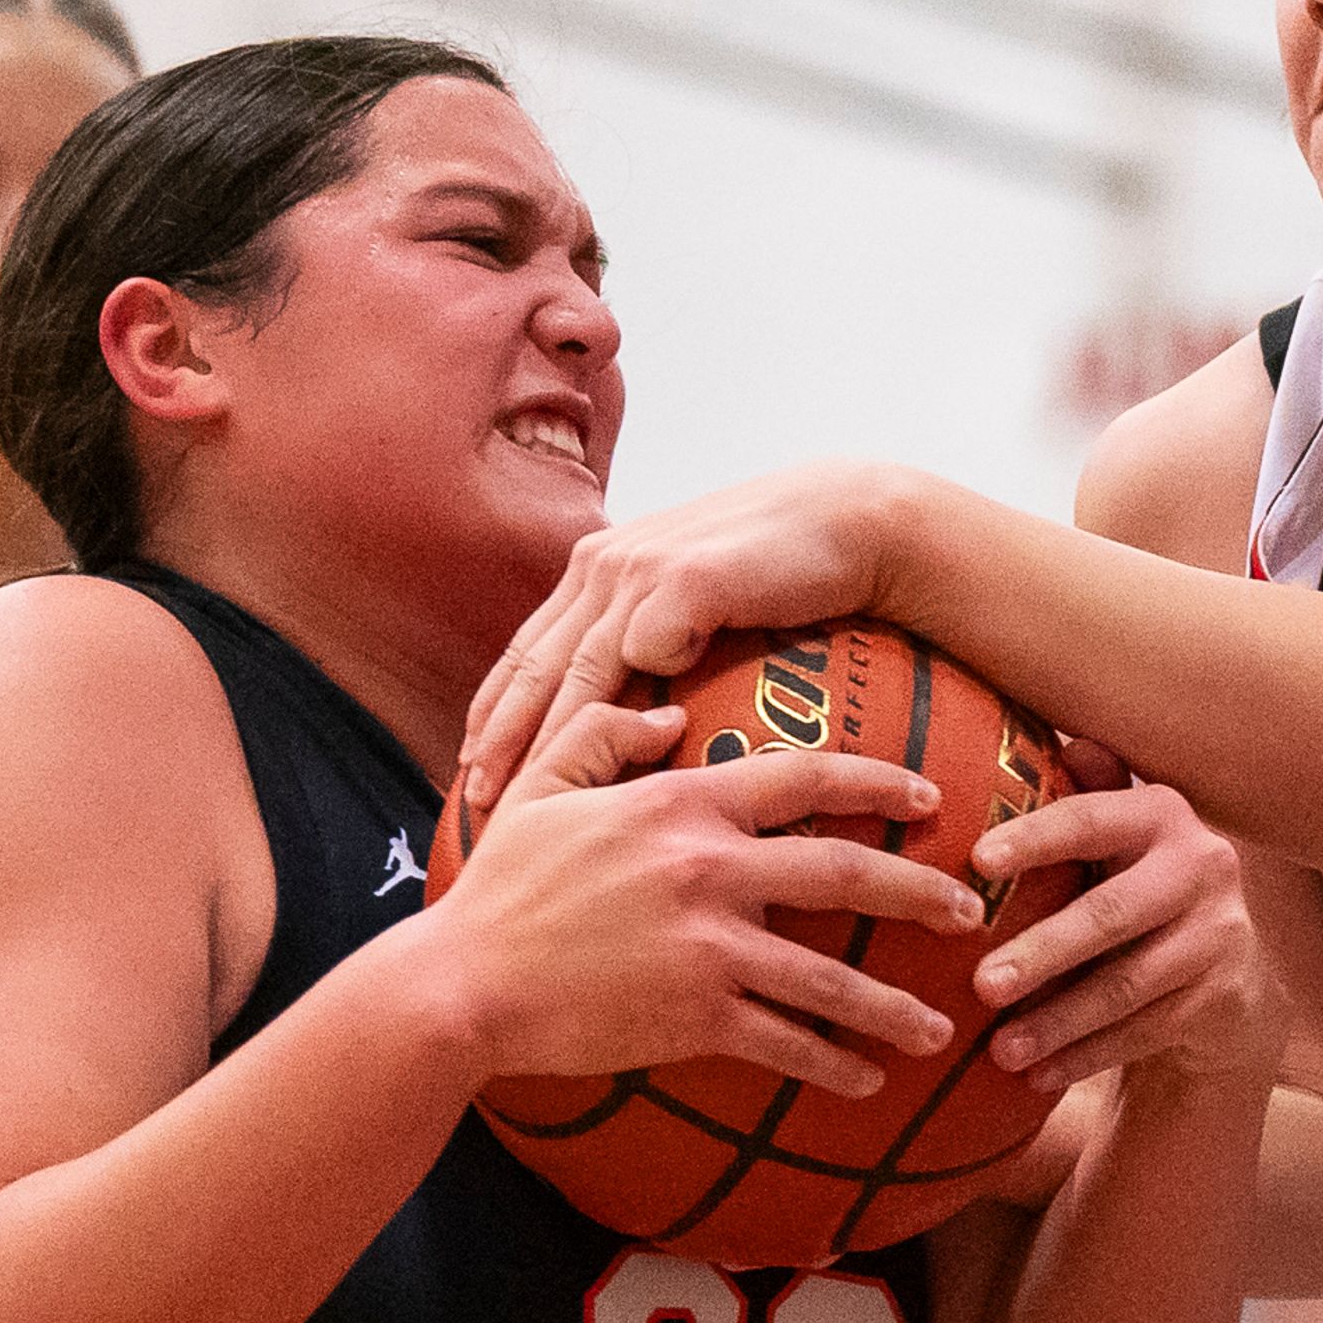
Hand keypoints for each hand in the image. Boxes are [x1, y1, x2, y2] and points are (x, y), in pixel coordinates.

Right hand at [421, 696, 981, 1096]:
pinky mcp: (694, 1017)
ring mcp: (707, 948)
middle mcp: (707, 870)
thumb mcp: (542, 791)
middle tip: (972, 909)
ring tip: (943, 1028)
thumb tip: (664, 714)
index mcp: (680, 808)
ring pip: (830, 976)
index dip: (877, 782)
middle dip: (921, 889)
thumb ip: (602, 738)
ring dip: (894, 1006)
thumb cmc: (501, 889)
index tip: (931, 794)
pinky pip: (786, 1044)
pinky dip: (833, 1065)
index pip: (803, 778)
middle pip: (845, 871)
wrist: (461, 986)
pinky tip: (868, 1082)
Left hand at [458, 465, 913, 816]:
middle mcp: (606, 564)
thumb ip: (650, 630)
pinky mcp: (688, 583)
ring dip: (545, 741)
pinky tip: (621, 767)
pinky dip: (628, 716)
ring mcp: (643, 571)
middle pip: (535, 665)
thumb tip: (629, 698)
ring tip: (523, 796)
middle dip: (499, 737)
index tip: (471, 770)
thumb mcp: (692, 595)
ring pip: (576, 672)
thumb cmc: (779, 569)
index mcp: (596, 566)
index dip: (495, 711)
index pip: (527, 651)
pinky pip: (644, 658)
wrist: (851, 522)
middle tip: (472, 800)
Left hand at [966, 741, 1279, 1094]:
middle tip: (981, 985)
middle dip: (1042, 952)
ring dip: (1059, 1021)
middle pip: (1110, 913)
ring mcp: (1223, 933)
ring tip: (999, 1051)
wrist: (1229, 982)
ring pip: (1128, 984)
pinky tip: (1039, 1075)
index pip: (1091, 819)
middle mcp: (1205, 864)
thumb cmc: (1137, 897)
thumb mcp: (1112, 847)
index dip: (1035, 836)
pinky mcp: (1229, 995)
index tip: (977, 861)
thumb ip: (1082, 796)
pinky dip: (1087, 1055)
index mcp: (1161, 813)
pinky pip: (1145, 1031)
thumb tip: (1050, 737)